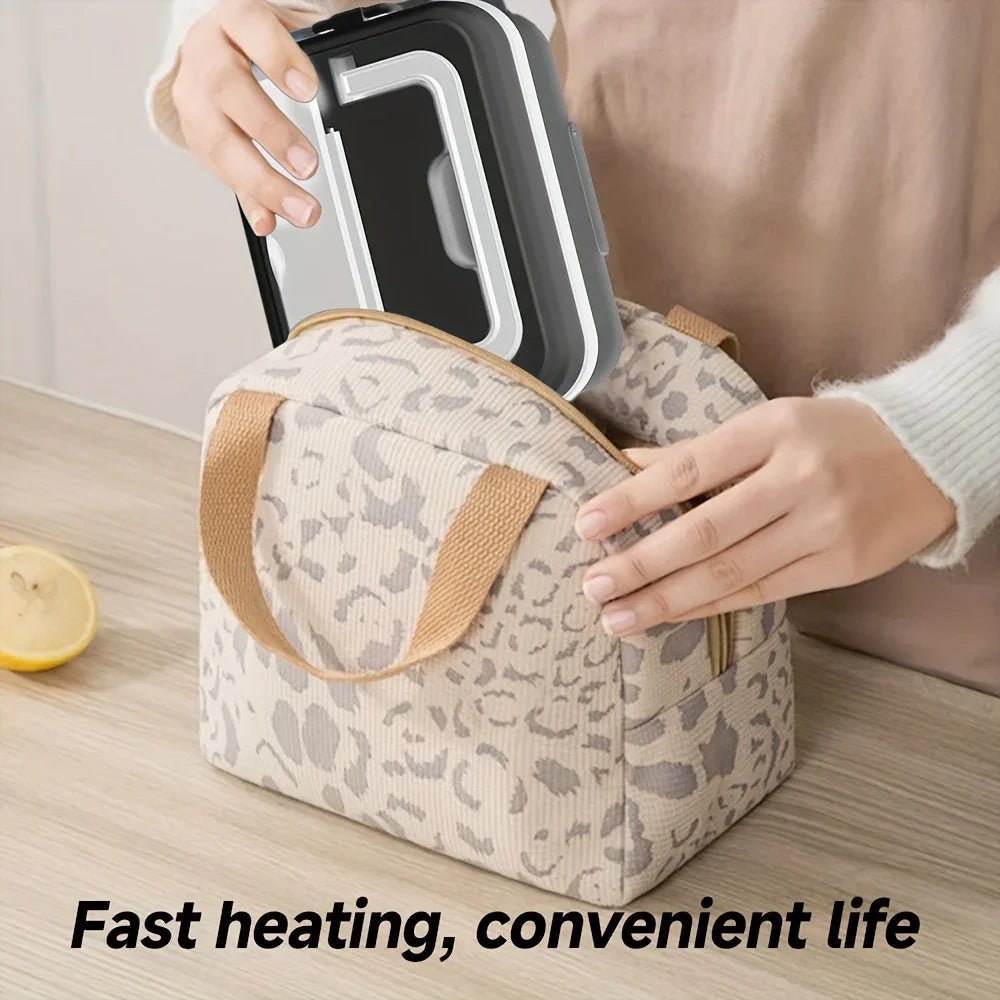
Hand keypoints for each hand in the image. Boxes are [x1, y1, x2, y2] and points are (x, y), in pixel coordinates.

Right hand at [172, 0, 321, 234]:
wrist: (216, 51)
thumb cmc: (262, 42)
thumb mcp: (292, 31)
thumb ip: (324, 46)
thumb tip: (368, 54)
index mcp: (235, 19)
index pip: (251, 27)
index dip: (277, 58)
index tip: (309, 90)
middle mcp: (207, 56)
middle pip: (229, 91)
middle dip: (270, 132)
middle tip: (308, 166)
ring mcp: (195, 99)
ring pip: (219, 140)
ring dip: (261, 181)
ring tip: (299, 208)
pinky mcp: (196, 138)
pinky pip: (220, 173)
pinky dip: (249, 200)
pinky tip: (269, 221)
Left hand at [576, 397, 955, 635]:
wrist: (930, 456)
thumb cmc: (833, 434)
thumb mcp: (768, 423)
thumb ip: (699, 450)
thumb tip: (627, 462)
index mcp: (772, 431)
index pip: (688, 470)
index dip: (633, 500)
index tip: (586, 524)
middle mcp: (798, 479)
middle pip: (705, 531)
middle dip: (642, 563)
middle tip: (593, 586)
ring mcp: (824, 526)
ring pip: (732, 571)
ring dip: (667, 599)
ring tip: (619, 618)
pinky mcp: (841, 565)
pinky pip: (763, 592)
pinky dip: (712, 606)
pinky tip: (672, 616)